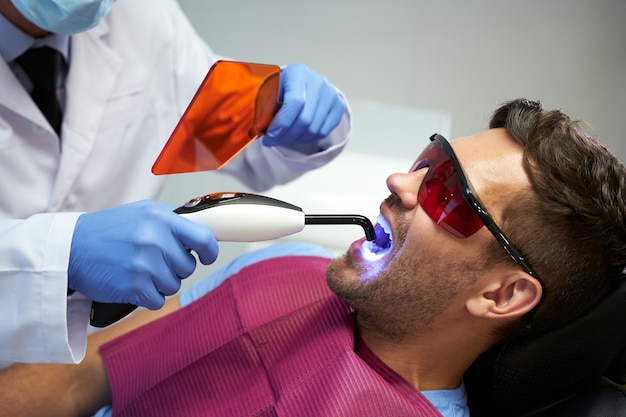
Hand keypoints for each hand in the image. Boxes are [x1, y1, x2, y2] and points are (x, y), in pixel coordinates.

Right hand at [68, 200, 218, 308]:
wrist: (70, 249)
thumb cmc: (106, 231)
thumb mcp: (141, 212)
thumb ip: (171, 220)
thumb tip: (200, 231)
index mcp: (160, 218)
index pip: (203, 238)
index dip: (209, 251)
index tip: (206, 256)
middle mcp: (155, 239)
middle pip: (188, 266)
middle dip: (175, 267)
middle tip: (154, 261)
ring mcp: (145, 264)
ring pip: (174, 284)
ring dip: (160, 282)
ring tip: (140, 270)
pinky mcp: (135, 286)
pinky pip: (158, 300)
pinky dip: (148, 296)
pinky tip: (134, 283)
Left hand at [261, 63, 345, 146]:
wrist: (298, 85)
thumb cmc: (279, 89)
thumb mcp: (266, 94)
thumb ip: (263, 110)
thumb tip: (260, 129)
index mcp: (297, 72)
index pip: (294, 102)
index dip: (281, 123)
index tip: (269, 135)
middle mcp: (317, 80)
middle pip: (305, 119)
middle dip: (286, 136)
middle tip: (272, 141)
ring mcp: (330, 93)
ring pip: (314, 129)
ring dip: (295, 140)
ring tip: (283, 139)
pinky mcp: (338, 105)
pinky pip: (323, 132)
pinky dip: (307, 138)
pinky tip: (296, 135)